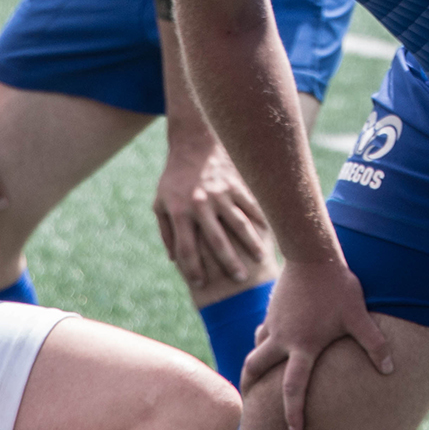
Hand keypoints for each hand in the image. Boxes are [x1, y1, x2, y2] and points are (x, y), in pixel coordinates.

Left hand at [153, 133, 268, 287]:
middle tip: (240, 280)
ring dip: (250, 243)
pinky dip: (260, 220)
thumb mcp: (161, 203)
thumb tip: (173, 260)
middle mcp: (201, 204)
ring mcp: (220, 194)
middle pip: (217, 240)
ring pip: (239, 223)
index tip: (201, 284)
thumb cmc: (174, 178)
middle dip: (228, 262)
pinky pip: (250, 205)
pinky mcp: (235, 184)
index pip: (186, 248)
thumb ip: (166, 231)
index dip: (193, 268)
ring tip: (260, 259)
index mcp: (180, 211)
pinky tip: (268, 233)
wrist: (193, 144)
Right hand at [240, 256, 392, 429]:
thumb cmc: (338, 287)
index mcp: (303, 346)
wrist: (312, 255)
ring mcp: (273, 324)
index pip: (293, 388)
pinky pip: (262, 333)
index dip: (292, 413)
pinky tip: (273, 343)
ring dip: (256, 365)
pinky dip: (264, 343)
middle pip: (255, 370)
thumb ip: (374, 344)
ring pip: (256, 350)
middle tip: (251, 404)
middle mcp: (282, 339)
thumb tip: (391, 369)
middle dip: (250, 388)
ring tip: (260, 377)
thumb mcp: (358, 316)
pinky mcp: (272, 311)